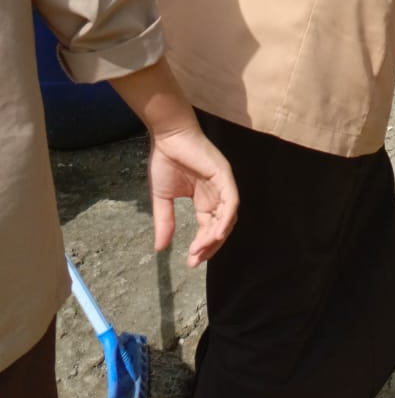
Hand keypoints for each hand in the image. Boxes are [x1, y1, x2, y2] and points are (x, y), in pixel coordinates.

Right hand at [146, 124, 238, 266]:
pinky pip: (231, 200)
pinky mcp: (224, 174)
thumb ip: (165, 222)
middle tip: (195, 259)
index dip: (202, 245)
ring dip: (217, 236)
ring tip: (202, 250)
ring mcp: (222, 184)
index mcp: (205, 198)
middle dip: (210, 245)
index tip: (190, 261)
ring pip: (228, 216)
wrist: (168, 136)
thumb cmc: (166, 160)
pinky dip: (226, 218)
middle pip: (221, 226)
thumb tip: (160, 249)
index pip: (210, 227)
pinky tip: (216, 233)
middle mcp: (217, 193)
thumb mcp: (162, 198)